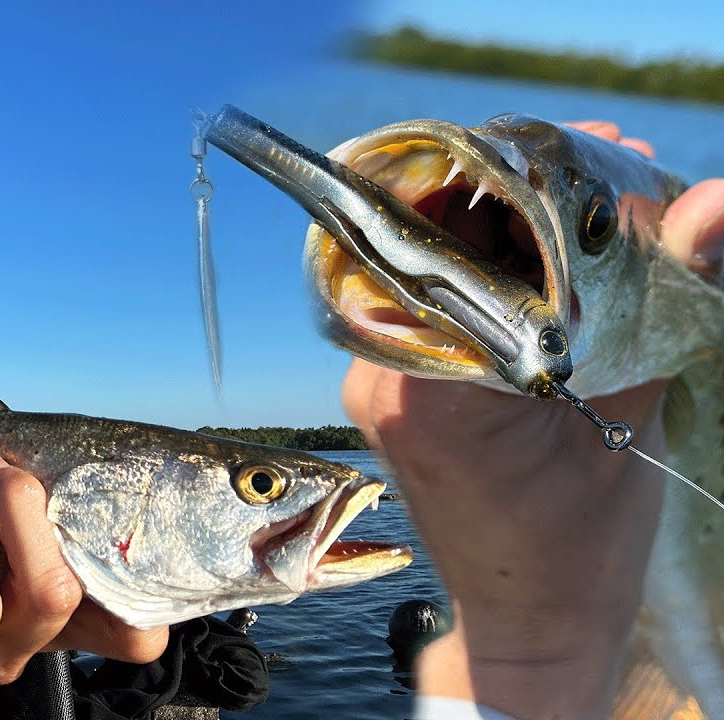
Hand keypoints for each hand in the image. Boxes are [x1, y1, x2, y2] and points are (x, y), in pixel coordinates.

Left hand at [341, 122, 723, 718]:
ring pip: (438, 261)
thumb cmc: (575, 550)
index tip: (595, 149)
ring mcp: (378, 376)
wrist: (529, 622)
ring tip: (595, 205)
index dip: (523, 180)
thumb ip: (660, 303)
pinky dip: (497, 270)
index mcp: (423, 382)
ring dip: (511, 227)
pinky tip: (559, 258)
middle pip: (436, 237)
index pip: (451, 235)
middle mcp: (380, 370)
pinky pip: (440, 298)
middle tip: (608, 167)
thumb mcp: (630, 419)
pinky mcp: (396, 384)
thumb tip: (712, 202)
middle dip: (522, 193)